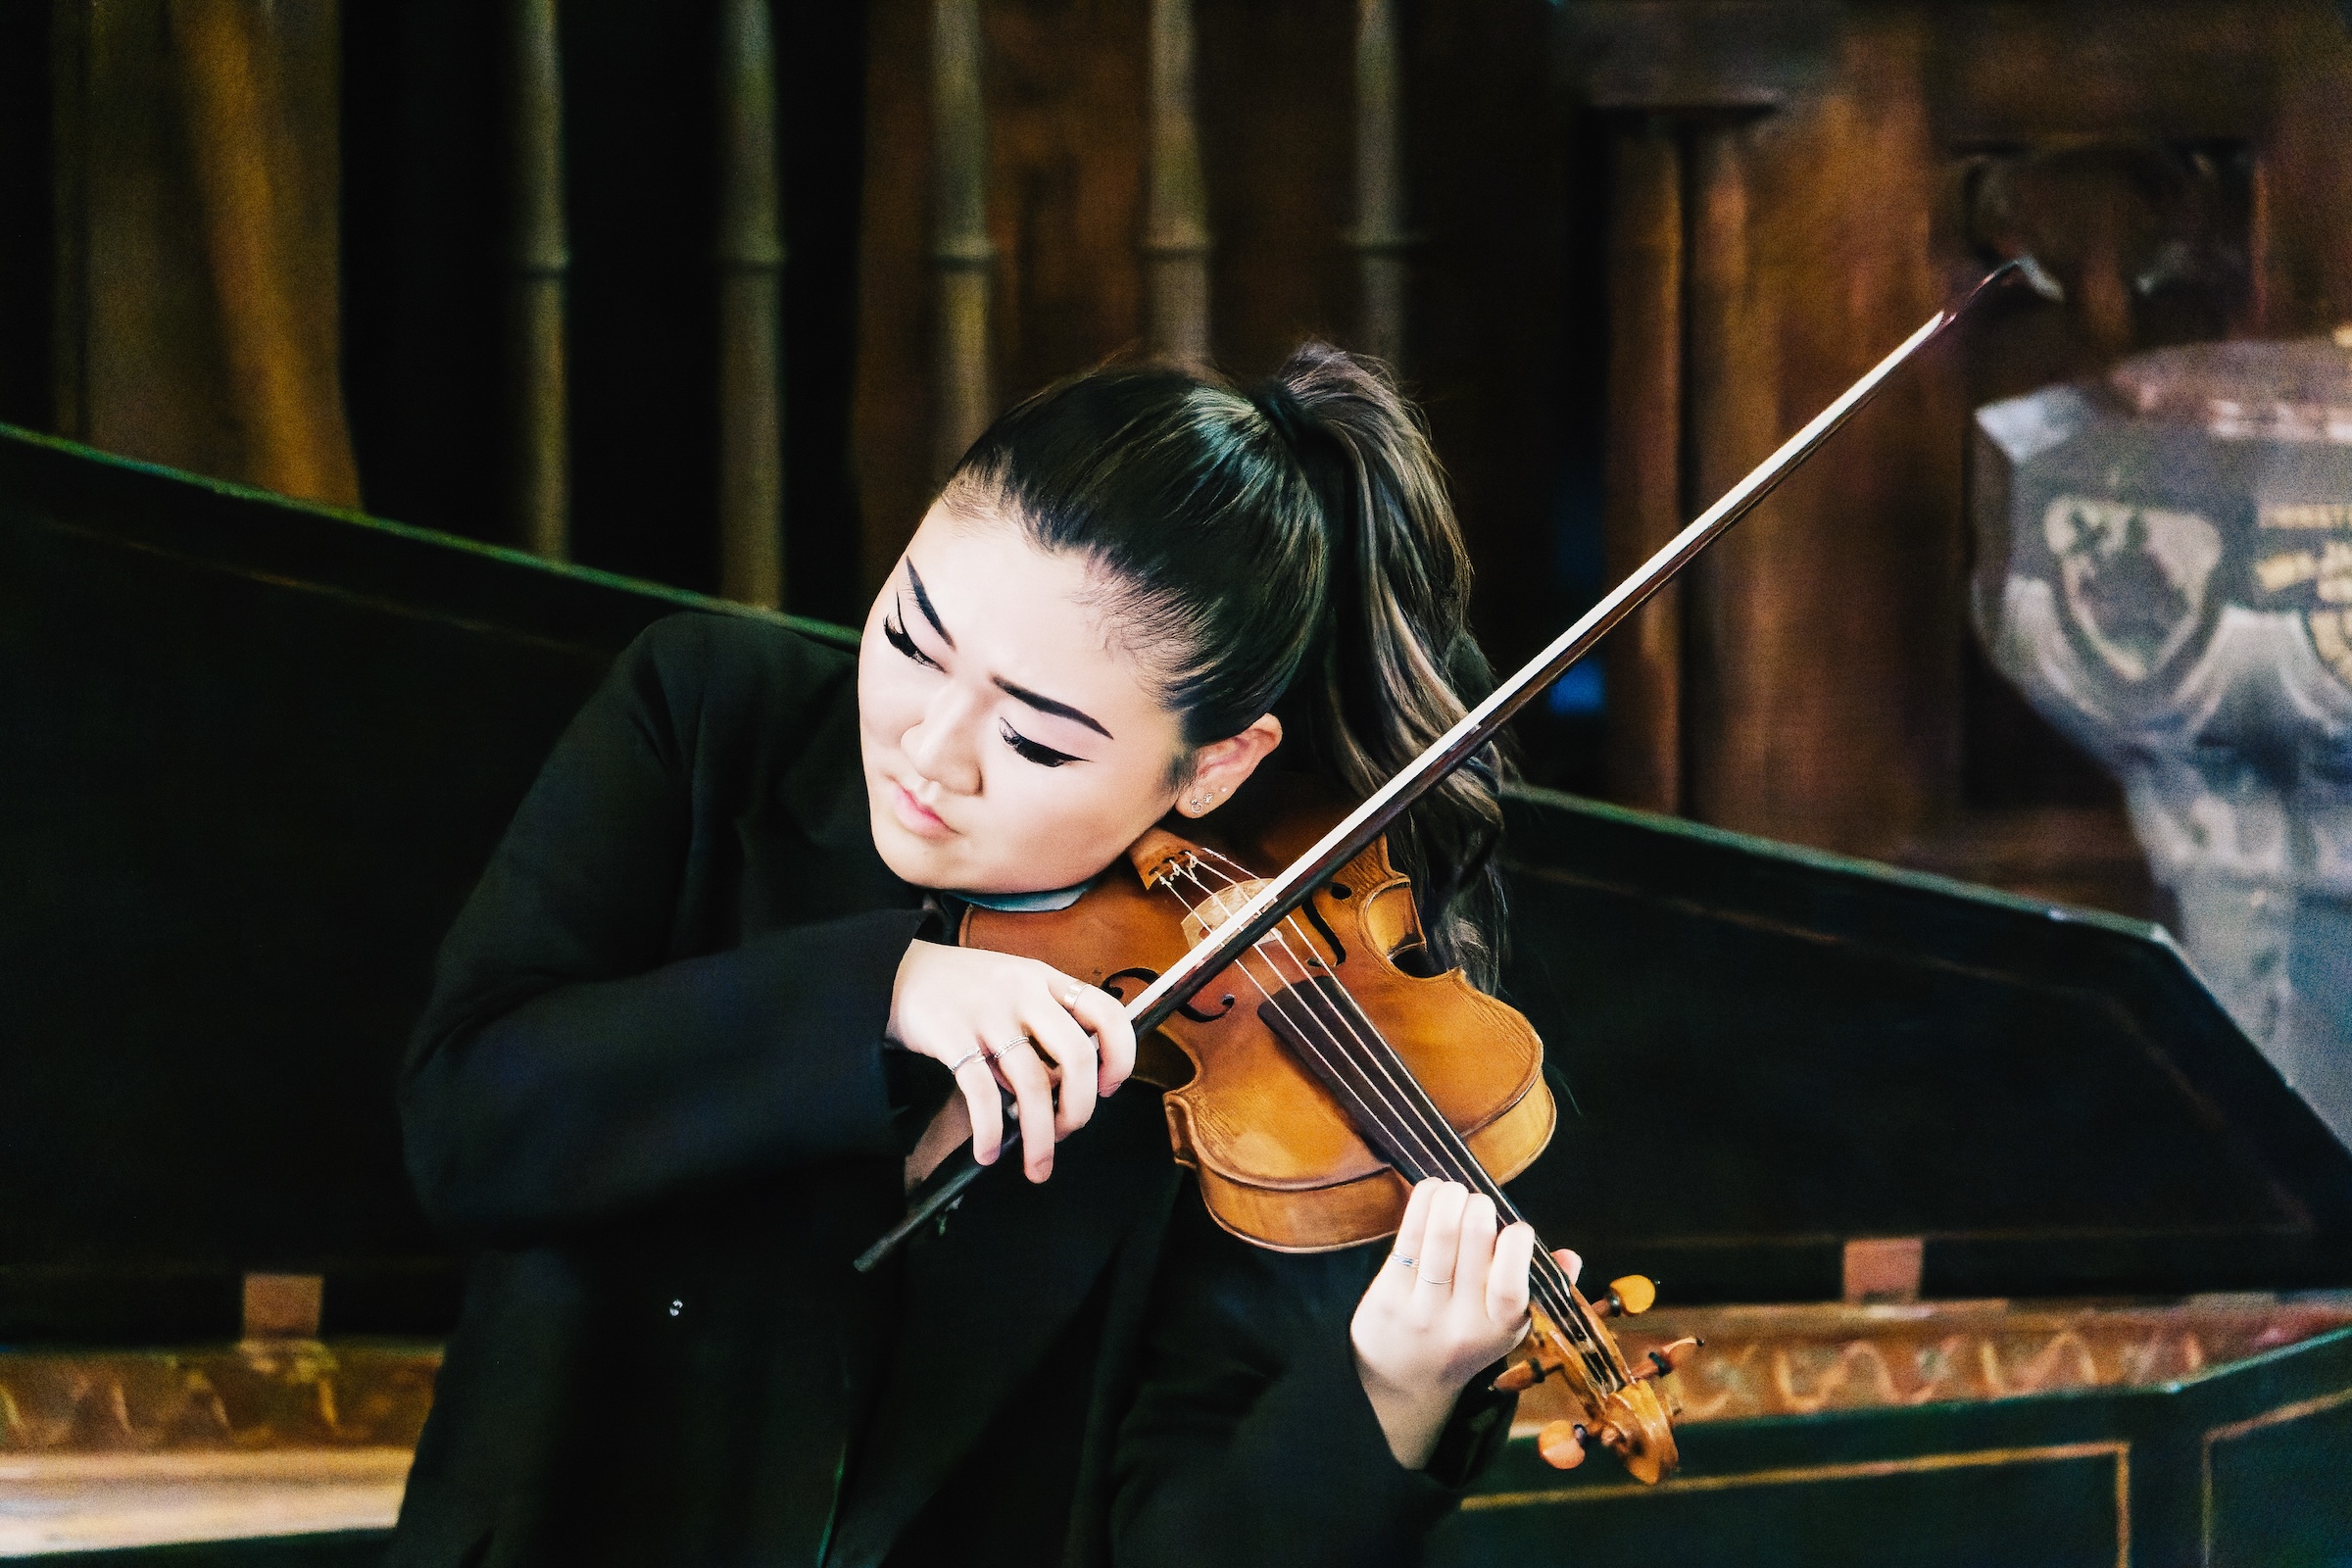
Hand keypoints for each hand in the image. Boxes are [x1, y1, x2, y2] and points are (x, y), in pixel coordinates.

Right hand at [887, 940, 1135, 1181]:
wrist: (894, 971)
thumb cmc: (961, 988)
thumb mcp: (1013, 987)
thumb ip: (1042, 1024)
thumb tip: (1067, 1086)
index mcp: (1045, 980)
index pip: (1107, 1012)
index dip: (1120, 1055)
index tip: (1108, 1087)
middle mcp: (1023, 992)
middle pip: (1077, 1055)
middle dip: (1081, 1109)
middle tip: (1068, 1133)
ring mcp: (987, 1013)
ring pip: (1033, 1084)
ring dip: (1041, 1136)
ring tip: (1037, 1163)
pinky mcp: (951, 1035)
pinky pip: (982, 1093)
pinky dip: (991, 1132)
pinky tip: (989, 1151)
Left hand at [1349, 1179, 1580, 1468]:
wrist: (1405, 1379)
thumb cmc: (1465, 1339)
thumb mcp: (1508, 1327)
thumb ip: (1541, 1289)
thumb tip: (1571, 1257)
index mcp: (1499, 1328)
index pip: (1510, 1288)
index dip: (1516, 1248)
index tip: (1518, 1228)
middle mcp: (1461, 1321)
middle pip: (1471, 1248)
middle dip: (1480, 1209)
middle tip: (1481, 1201)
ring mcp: (1422, 1308)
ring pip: (1438, 1238)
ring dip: (1450, 1199)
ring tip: (1456, 1190)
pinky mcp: (1389, 1293)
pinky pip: (1407, 1238)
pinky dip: (1421, 1204)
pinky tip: (1432, 1190)